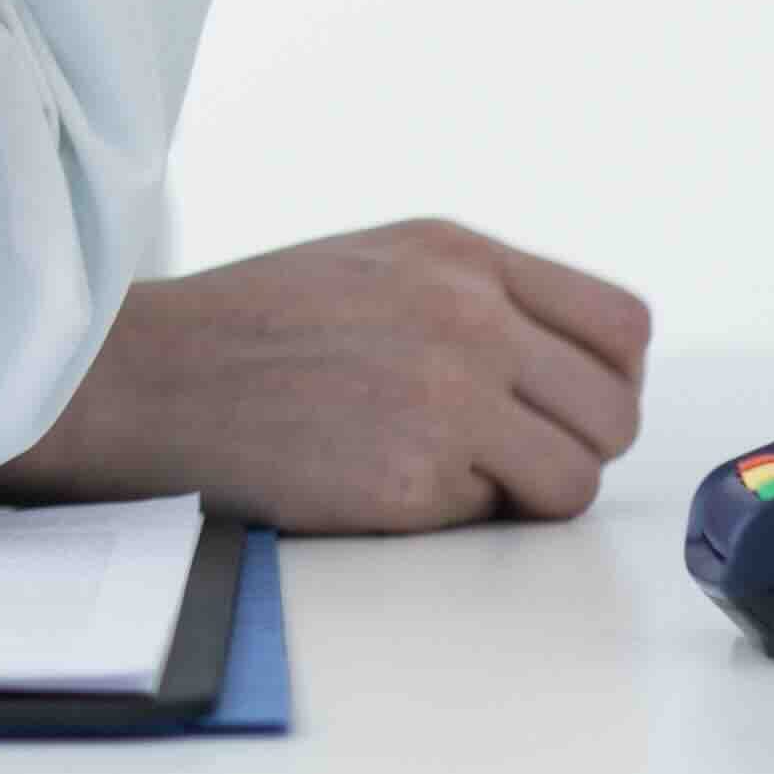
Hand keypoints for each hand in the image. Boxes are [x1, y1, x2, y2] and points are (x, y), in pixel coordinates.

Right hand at [0, 221, 656, 532]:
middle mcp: (467, 315)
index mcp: (460, 256)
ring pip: (575, 478)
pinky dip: (456, 514)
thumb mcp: (379, 264)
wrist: (152, 377)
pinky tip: (385, 482)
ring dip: (523, 492)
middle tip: (501, 456)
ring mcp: (446, 395)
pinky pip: (498, 518)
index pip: (621, 326)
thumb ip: (481, 296)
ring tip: (443, 472)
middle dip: (571, 446)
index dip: (606, 380)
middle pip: (613, 412)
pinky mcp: (415, 476)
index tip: (561, 405)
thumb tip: (577, 370)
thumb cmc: (257, 329)